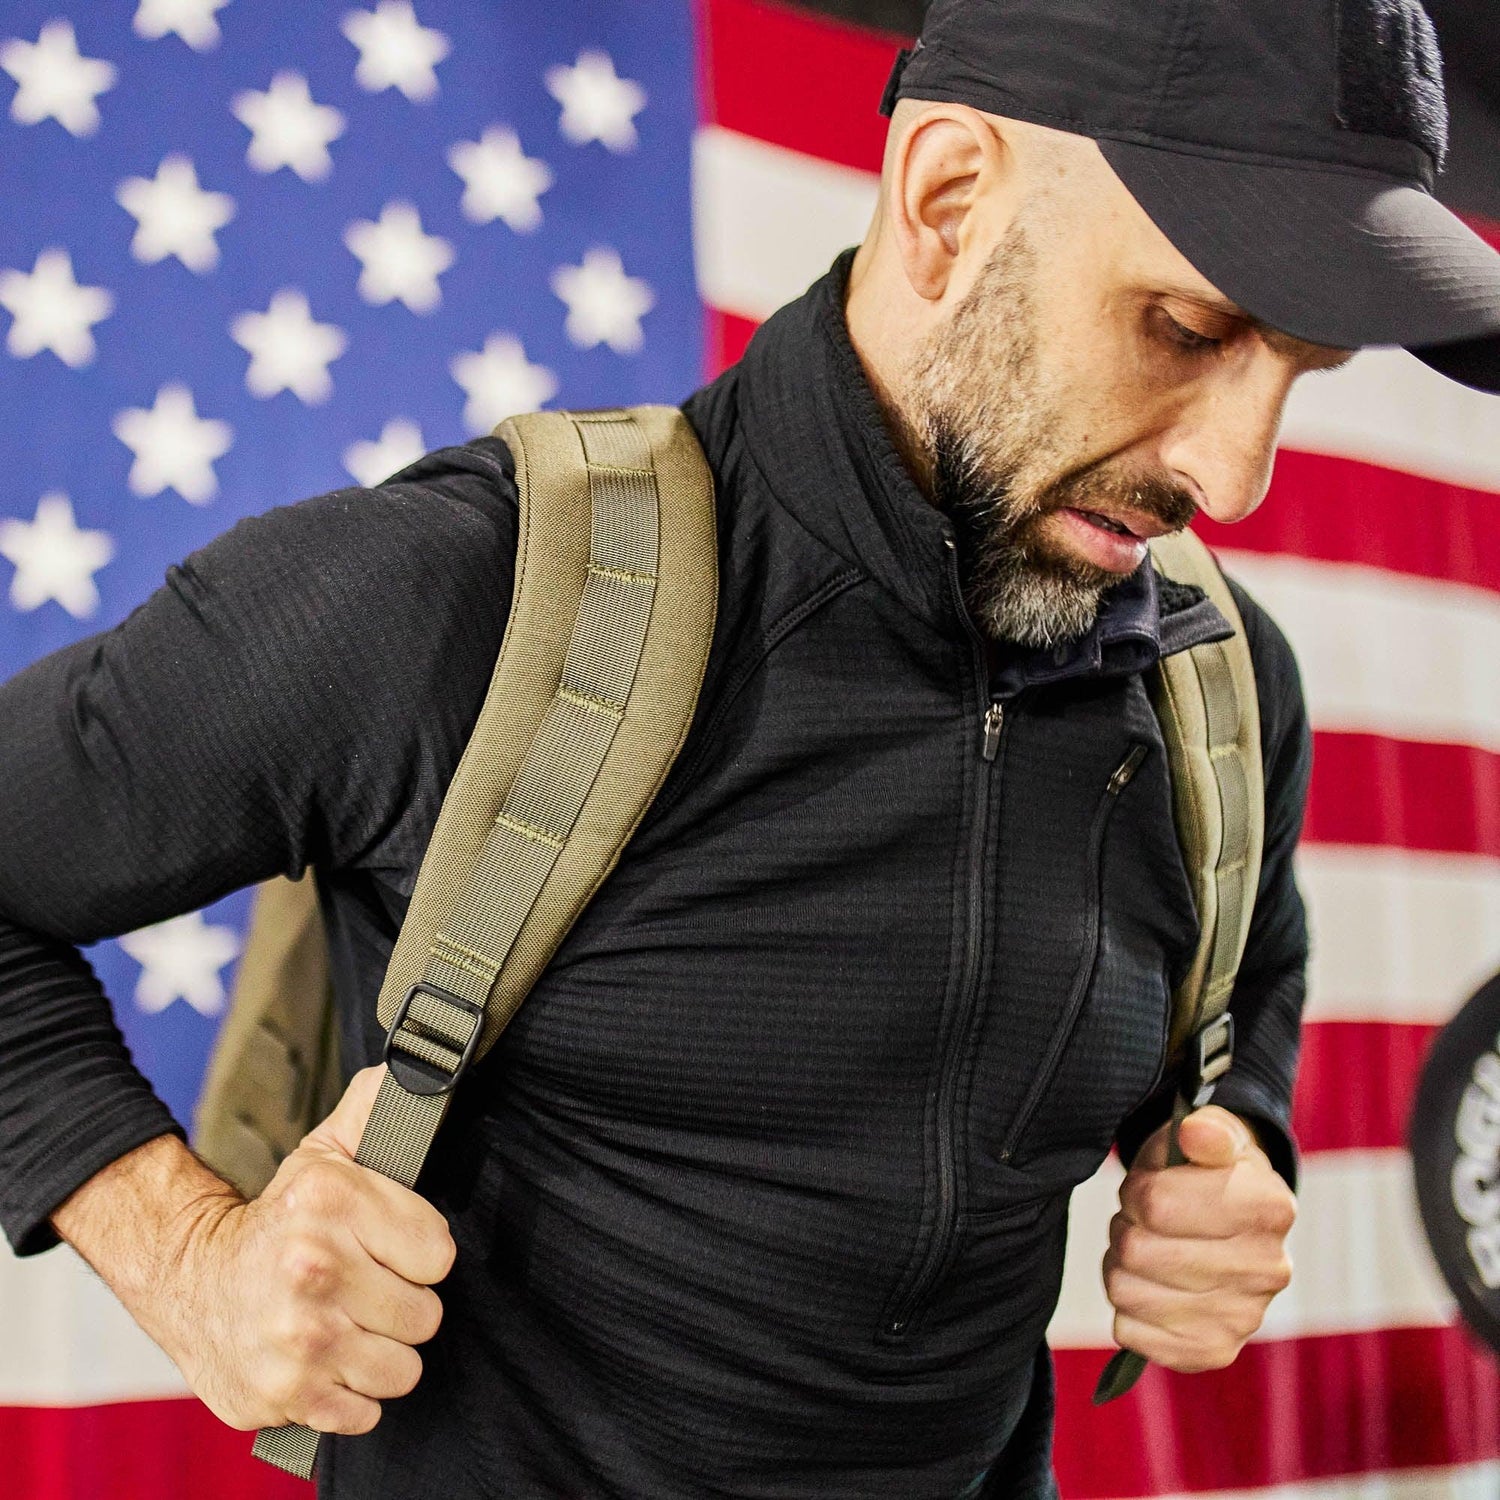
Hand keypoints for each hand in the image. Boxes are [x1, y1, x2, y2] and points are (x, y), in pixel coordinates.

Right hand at [151, 1066, 455, 1435]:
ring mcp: (300, 1341)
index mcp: (331, 1203)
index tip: (386, 1249)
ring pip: (404, 1369)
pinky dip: (351, 1395)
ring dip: (380, 1353)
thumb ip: (377, 1109)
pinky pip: (366, 1411)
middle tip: (363, 1289)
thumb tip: (421, 1070)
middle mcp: (314, 1271)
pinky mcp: (286, 1397)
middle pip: (426, 1316)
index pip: (440, 1255)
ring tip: (347, 1326)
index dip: (418, 1254)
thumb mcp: (324, 1152)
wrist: (188, 1278)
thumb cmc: (278, 1217)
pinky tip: (326, 1362)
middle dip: (401, 1305)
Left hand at [1102, 1105, 1295, 1372]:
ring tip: (1145, 1249)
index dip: (1136, 1190)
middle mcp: (1269, 1269)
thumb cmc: (1206, 1169)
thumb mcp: (1208, 1133)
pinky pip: (1130, 1334)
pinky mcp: (1215, 1350)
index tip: (1146, 1186)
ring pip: (1125, 1291)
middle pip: (1137, 1250)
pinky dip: (1126, 1308)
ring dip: (1121, 1265)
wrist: (1233, 1220)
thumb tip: (1195, 1133)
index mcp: (1269, 1207)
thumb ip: (1206, 1128)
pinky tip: (1151, 1287)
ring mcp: (1245, 1317)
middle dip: (1126, 1226)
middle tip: (1141, 1219)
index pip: (1156, 1204)